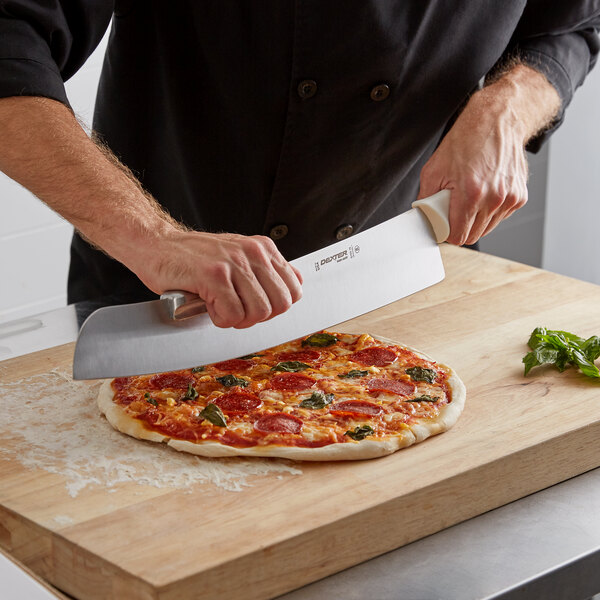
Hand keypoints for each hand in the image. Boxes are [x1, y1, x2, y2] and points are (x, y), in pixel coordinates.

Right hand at [136, 230, 302, 328]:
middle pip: (280, 305)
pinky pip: (233, 315)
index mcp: (263, 248)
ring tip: (219, 306)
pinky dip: (220, 319)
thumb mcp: (239, 256)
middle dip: (258, 317)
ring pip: (258, 312)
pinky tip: (207, 305)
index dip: (274, 308)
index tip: (253, 305)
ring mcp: (233, 263)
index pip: (293, 291)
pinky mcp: (213, 275)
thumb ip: (266, 271)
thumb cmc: (195, 257)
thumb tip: (294, 286)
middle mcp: (252, 253)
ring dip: (237, 319)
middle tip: (235, 310)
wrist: (156, 245)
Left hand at [417, 64, 559, 245]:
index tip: (444, 225)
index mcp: (471, 194)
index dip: (448, 233)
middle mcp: (494, 199)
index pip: (458, 236)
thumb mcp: (434, 169)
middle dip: (461, 227)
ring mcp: (510, 198)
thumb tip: (423, 217)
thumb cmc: (466, 142)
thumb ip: (425, 198)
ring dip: (477, 220)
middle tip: (455, 209)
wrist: (496, 121)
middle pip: (473, 236)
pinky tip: (485, 193)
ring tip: (470, 198)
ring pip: (487, 228)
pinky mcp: (520, 196)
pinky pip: (500, 217)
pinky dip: (491, 211)